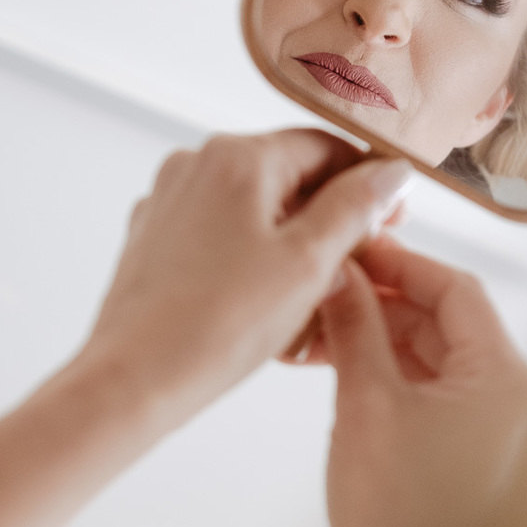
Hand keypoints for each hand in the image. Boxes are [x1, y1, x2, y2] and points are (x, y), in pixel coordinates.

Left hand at [76, 132, 409, 431]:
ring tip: (316, 288)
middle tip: (362, 260)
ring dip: (293, 235)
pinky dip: (252, 252)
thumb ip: (355, 207)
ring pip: (254, 204)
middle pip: (288, 172)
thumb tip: (390, 171)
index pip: (326, 146)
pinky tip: (267, 296)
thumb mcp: (309, 262)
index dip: (367, 181)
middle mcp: (196, 164)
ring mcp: (170, 200)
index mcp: (237, 157)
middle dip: (330, 212)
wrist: (133, 380)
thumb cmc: (218, 326)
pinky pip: (220, 230)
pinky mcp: (154, 237)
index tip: (393, 218)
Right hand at [318, 237, 526, 526]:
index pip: (460, 292)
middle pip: (453, 323)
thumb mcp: (366, 407)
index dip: (401, 264)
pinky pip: (439, 395)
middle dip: (388, 299)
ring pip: (442, 358)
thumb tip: (340, 276)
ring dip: (386, 336)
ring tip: (326, 326)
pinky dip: (396, 374)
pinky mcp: (477, 459)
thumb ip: (355, 328)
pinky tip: (348, 365)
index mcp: (512, 384)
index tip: (355, 249)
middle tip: (331, 282)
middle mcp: (522, 403)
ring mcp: (503, 433)